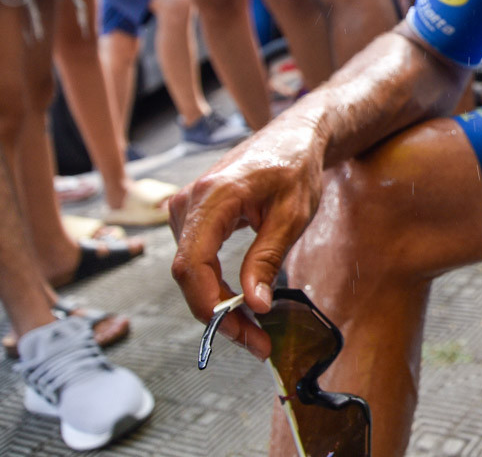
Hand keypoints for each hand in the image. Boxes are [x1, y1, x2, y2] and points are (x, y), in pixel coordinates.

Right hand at [168, 117, 325, 357]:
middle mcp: (188, 202)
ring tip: (254, 330)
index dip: (211, 307)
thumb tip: (253, 306)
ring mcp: (185, 208)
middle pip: (188, 275)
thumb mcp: (292, 216)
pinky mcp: (192, 216)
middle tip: (257, 343)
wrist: (292, 137)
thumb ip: (267, 259)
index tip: (243, 332)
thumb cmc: (296, 167)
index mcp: (212, 197)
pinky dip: (215, 287)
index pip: (191, 265)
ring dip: (218, 305)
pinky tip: (239, 305)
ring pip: (190, 272)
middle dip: (219, 315)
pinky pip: (195, 260)